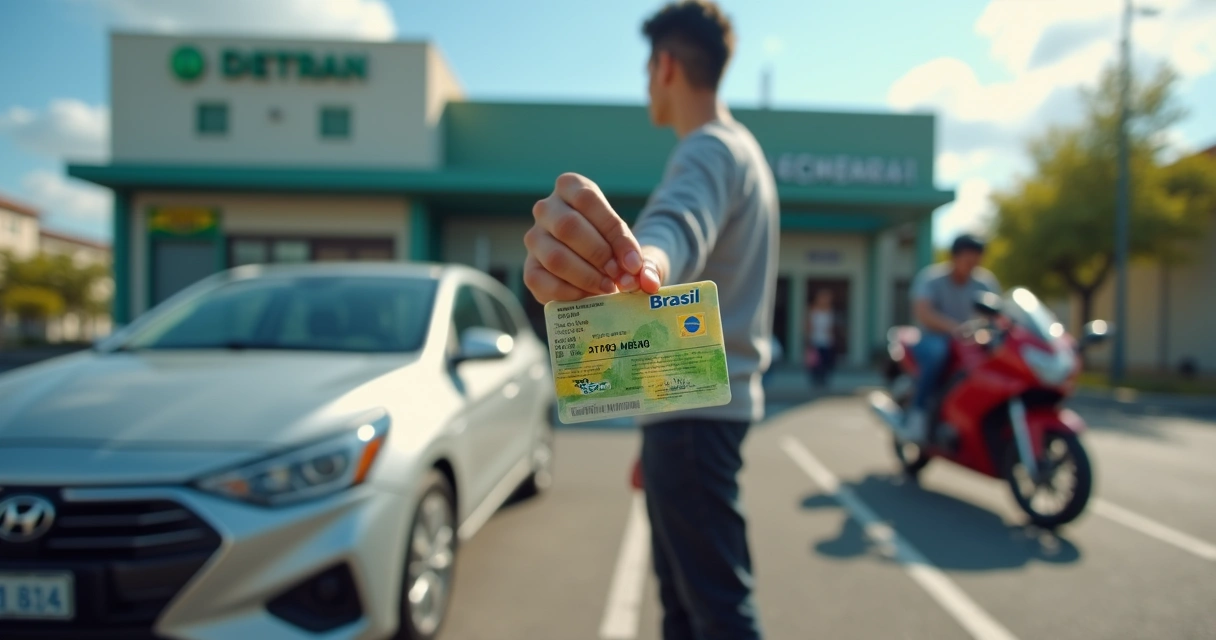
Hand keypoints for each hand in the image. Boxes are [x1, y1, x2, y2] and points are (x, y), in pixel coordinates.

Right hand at [524, 173, 662, 303]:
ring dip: (586, 277)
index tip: (633, 262)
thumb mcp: (630, 245)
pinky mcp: (529, 268)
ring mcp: (534, 238)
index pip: (588, 200)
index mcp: (570, 187)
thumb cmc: (613, 247)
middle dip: (599, 255)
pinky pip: (542, 282)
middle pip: (568, 226)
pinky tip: (589, 297)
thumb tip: (647, 281)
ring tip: (608, 288)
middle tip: (619, 276)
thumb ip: (644, 262)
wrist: (598, 264)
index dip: (613, 233)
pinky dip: (569, 293)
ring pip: (555, 257)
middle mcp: (546, 208)